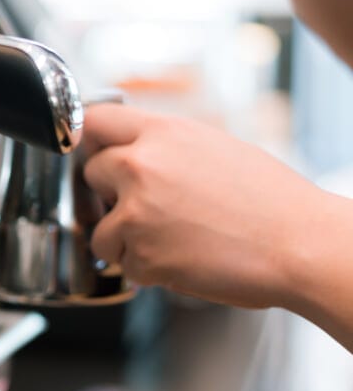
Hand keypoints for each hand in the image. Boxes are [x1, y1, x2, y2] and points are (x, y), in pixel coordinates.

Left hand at [81, 103, 325, 310]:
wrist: (299, 246)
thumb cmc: (270, 201)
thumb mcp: (213, 147)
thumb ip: (163, 145)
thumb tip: (130, 149)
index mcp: (162, 133)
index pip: (95, 121)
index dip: (92, 140)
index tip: (93, 151)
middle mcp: (141, 166)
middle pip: (92, 172)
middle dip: (112, 191)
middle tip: (149, 206)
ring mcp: (136, 211)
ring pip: (100, 228)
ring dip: (125, 238)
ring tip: (172, 239)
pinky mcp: (140, 253)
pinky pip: (123, 263)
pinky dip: (146, 268)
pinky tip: (181, 259)